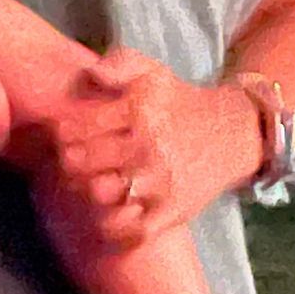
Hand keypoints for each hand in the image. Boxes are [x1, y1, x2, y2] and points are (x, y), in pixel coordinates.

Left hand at [47, 49, 255, 246]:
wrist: (232, 133)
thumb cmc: (179, 103)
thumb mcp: (153, 72)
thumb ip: (119, 64)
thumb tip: (90, 74)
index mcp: (139, 111)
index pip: (80, 126)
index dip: (62, 133)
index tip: (62, 136)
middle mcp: (149, 147)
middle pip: (82, 162)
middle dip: (68, 162)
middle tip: (70, 162)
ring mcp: (160, 183)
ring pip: (100, 195)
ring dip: (85, 192)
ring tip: (87, 184)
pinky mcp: (172, 211)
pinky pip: (131, 230)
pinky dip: (112, 228)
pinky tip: (108, 214)